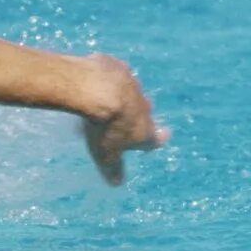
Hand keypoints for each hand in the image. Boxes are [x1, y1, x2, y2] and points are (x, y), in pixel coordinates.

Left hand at [78, 54, 168, 184]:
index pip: (156, 137)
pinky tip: (89, 78)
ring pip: (127, 91)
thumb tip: (117, 183)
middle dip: (136, 116)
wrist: (96, 88)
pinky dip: (103, 76)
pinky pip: (111, 72)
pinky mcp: (115, 66)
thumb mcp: (105, 155)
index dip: (157, 138)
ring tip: (100, 99)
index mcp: (144, 129)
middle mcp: (143, 106)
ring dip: (119, 95)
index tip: (162, 136)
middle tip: (123, 120)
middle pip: (143, 112)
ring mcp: (131, 84)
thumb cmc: (103, 127)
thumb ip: (112, 169)